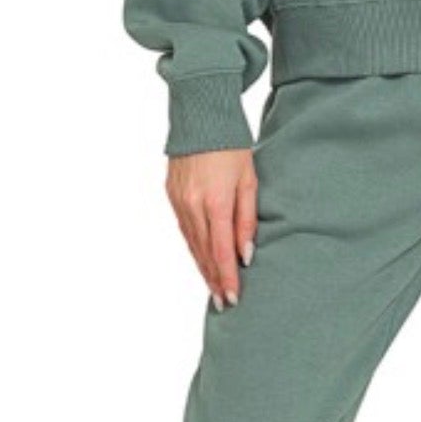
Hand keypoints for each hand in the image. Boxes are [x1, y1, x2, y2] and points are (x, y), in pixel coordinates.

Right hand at [166, 147, 257, 309]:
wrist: (200, 117)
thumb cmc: (232, 147)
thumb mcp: (249, 181)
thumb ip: (247, 219)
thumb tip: (246, 254)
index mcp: (215, 202)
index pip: (221, 251)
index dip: (227, 277)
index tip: (233, 298)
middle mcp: (193, 206)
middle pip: (204, 253)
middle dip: (214, 280)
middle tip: (223, 304)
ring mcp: (178, 202)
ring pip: (192, 244)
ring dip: (202, 268)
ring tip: (213, 289)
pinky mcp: (171, 196)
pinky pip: (184, 229)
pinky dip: (193, 248)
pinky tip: (200, 259)